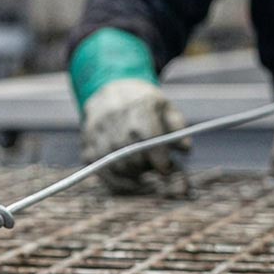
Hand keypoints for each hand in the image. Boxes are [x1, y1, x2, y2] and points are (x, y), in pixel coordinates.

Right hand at [80, 78, 190, 195]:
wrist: (108, 91)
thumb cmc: (142, 103)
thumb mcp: (164, 106)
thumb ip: (177, 127)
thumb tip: (185, 149)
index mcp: (137, 108)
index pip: (148, 137)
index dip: (159, 157)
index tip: (167, 169)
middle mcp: (114, 121)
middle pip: (131, 154)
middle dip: (146, 166)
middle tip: (156, 167)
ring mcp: (98, 135)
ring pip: (116, 166)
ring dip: (133, 174)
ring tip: (143, 169)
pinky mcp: (88, 147)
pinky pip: (102, 172)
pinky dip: (117, 182)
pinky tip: (130, 181)